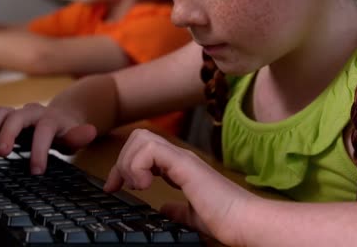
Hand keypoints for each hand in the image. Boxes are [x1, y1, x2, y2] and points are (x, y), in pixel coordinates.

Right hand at [0, 103, 96, 173]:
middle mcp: (32, 112)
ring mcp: (17, 113)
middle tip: (2, 154)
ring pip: (0, 112)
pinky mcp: (4, 116)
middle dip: (8, 133)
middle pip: (17, 116)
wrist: (60, 115)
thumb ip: (80, 136)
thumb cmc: (66, 131)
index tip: (36, 171)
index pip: (44, 130)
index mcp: (51, 119)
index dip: (40, 150)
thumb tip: (90, 132)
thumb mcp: (76, 136)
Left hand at [104, 129, 257, 245]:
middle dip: (121, 160)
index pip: (142, 149)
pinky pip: (150, 150)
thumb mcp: (191, 215)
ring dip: (129, 162)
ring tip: (138, 185)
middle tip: (119, 185)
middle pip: (138, 136)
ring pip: (141, 137)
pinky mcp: (184, 164)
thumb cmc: (223, 218)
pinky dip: (138, 166)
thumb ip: (177, 209)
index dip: (122, 166)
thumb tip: (165, 208)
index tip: (113, 187)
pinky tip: (145, 185)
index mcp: (178, 166)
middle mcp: (179, 157)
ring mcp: (182, 157)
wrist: (243, 221)